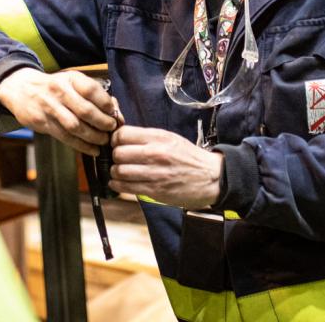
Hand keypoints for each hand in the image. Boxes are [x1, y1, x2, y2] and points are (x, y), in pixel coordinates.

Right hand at [0, 68, 119, 155]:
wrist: (21, 89)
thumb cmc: (54, 87)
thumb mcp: (71, 82)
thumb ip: (93, 94)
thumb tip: (115, 111)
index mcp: (70, 78)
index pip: (92, 90)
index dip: (106, 104)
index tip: (115, 113)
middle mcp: (60, 91)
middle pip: (85, 110)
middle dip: (103, 123)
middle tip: (112, 129)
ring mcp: (50, 107)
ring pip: (75, 126)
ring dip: (93, 136)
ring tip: (104, 140)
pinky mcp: (43, 123)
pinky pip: (65, 137)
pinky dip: (81, 146)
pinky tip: (92, 149)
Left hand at [109, 126, 223, 209]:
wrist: (211, 177)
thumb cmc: (189, 157)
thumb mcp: (170, 138)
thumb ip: (147, 138)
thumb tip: (121, 137)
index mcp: (158, 137)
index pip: (123, 134)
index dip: (115, 140)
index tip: (116, 144)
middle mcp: (155, 153)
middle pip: (118, 153)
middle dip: (113, 157)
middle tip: (117, 160)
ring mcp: (155, 173)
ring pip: (120, 171)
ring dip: (114, 173)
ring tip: (118, 173)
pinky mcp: (155, 190)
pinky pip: (127, 187)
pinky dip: (118, 185)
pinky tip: (119, 183)